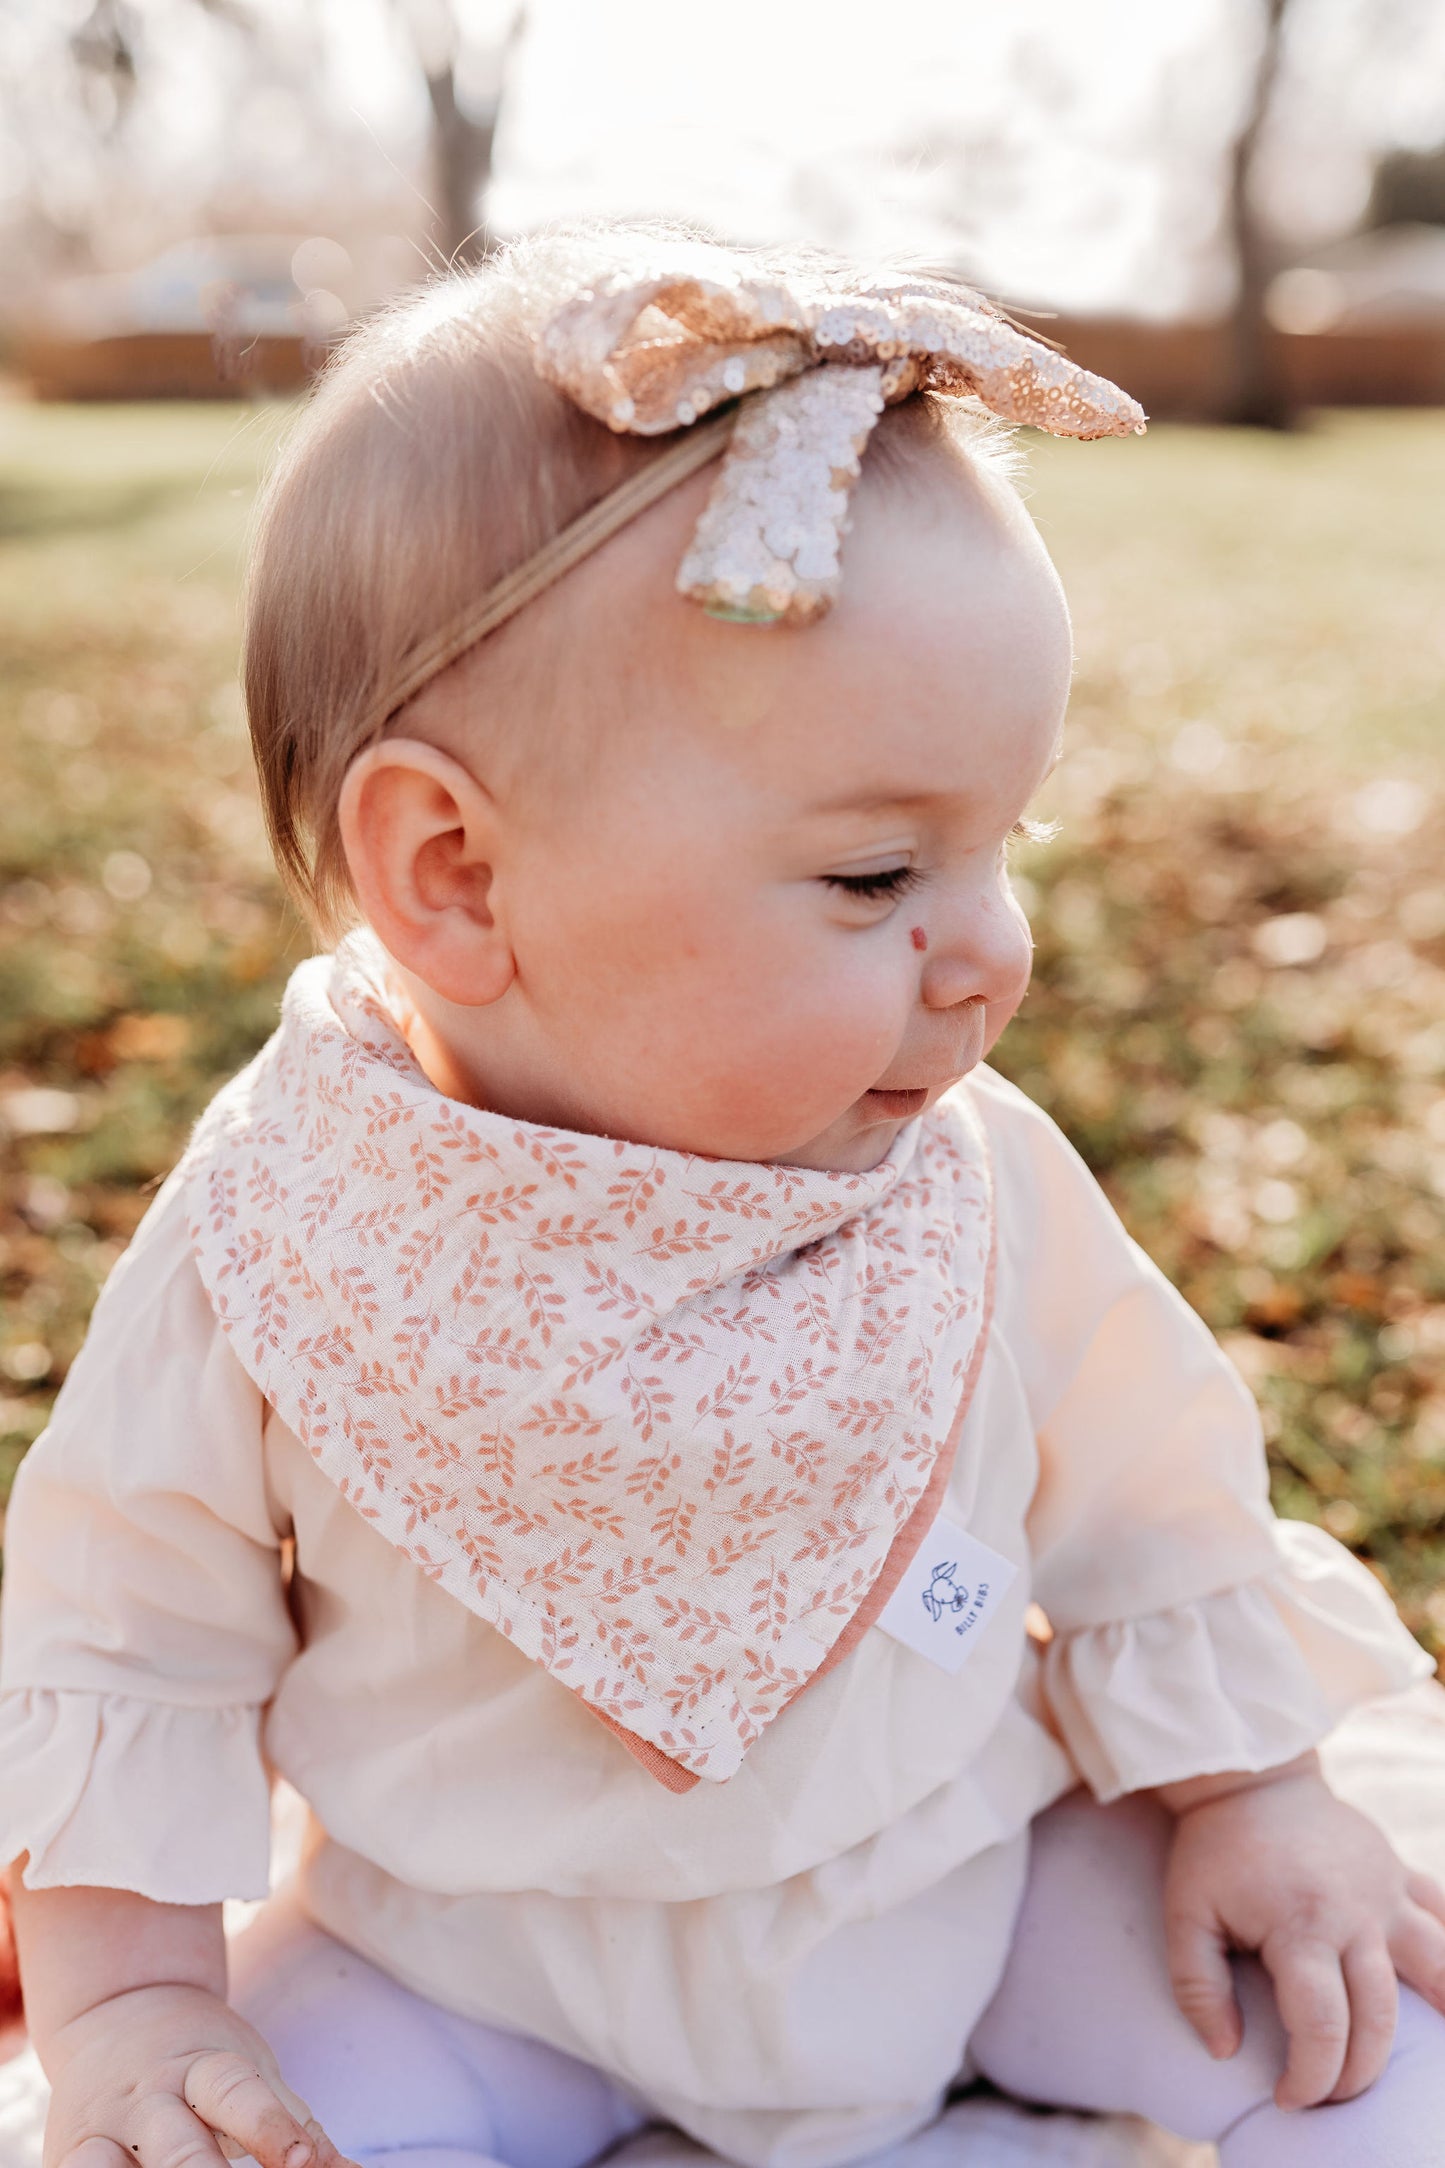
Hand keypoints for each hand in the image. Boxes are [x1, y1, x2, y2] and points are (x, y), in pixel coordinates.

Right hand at [40, 1979, 352, 2167]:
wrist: (119, 2012)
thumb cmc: (205, 2062)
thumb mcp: (255, 2076)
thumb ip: (299, 2130)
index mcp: (205, 2067)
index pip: (238, 2095)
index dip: (269, 2129)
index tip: (300, 2163)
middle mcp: (150, 2097)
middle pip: (177, 2147)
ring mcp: (102, 2128)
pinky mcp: (66, 2155)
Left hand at [1160, 1758, 1444, 2108]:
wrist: (1249, 1778)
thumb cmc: (1212, 1851)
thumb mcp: (1185, 1915)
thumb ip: (1197, 1987)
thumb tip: (1226, 2050)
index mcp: (1299, 1926)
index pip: (1322, 2026)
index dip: (1311, 2076)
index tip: (1288, 2098)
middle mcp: (1354, 1914)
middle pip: (1380, 2019)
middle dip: (1358, 2073)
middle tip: (1330, 2094)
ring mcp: (1384, 1892)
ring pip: (1438, 1969)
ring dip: (1438, 2019)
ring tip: (1426, 2064)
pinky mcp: (1398, 1874)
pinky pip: (1442, 1912)